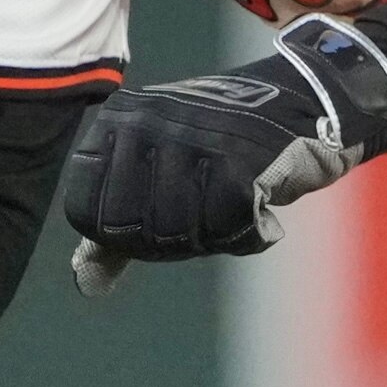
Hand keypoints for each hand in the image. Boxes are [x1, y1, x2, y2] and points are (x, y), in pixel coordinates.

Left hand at [63, 16, 386, 295]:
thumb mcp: (156, 173)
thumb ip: (116, 225)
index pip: (86, 214)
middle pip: (130, 230)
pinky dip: (250, 231)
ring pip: (174, 232)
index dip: (125, 234)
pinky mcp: (237, 162)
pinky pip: (225, 230)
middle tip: (206, 206)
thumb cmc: (222, 146)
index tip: (163, 210)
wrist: (301, 103)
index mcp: (114, 123)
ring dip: (213, 232)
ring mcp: (188, 139)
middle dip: (171, 236)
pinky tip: (261, 202)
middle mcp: (143, 123)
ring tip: (234, 198)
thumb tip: (85, 283)